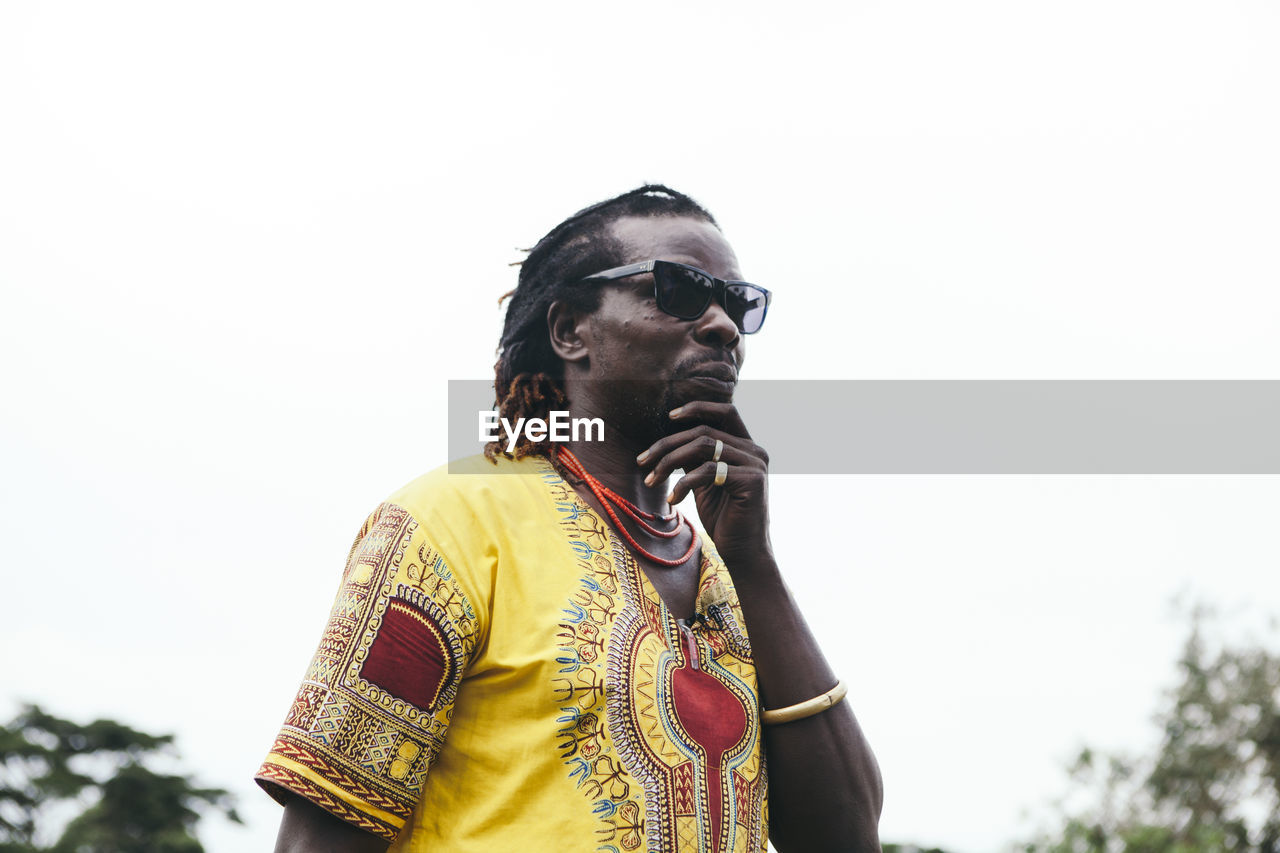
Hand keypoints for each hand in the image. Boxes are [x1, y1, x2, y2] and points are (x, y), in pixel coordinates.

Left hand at [635, 401, 772, 565]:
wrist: (743, 553)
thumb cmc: (723, 518)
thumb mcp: (704, 482)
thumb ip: (695, 458)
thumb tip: (670, 439)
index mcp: (747, 446)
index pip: (725, 411)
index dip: (697, 408)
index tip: (669, 417)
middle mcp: (755, 450)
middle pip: (705, 431)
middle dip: (668, 444)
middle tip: (642, 461)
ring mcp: (755, 464)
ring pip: (704, 446)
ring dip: (669, 462)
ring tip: (652, 481)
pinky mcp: (752, 481)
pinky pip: (707, 471)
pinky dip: (683, 484)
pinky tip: (673, 501)